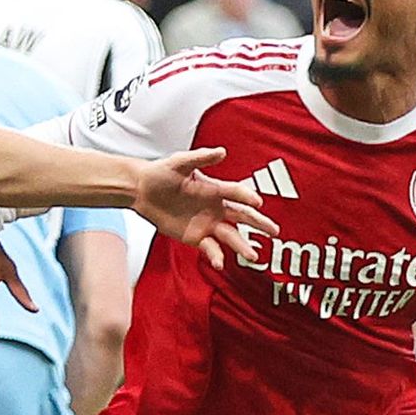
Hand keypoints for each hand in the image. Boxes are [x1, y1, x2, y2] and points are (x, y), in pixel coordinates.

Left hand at [133, 147, 279, 269]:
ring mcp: (208, 224)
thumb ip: (200, 158)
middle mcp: (216, 208)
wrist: (141, 191)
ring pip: (231, 236)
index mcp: (215, 189)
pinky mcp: (196, 237)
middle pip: (243, 216)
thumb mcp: (179, 162)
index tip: (257, 202)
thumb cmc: (160, 173)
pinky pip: (210, 248)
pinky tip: (220, 263)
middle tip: (274, 231)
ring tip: (253, 256)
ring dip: (243, 245)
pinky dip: (216, 255)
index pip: (237, 193)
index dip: (247, 197)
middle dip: (259, 224)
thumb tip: (222, 151)